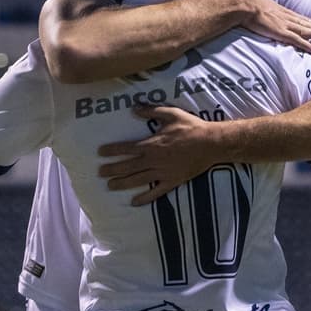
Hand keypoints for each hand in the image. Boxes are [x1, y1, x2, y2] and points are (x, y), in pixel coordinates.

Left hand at [97, 106, 222, 204]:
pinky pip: (156, 192)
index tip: (100, 153)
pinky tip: (135, 202)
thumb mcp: (171, 114)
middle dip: (112, 169)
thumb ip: (151, 111)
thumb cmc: (191, 127)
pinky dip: (145, 198)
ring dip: (122, 183)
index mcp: (151, 144)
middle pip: (128, 166)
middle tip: (100, 173)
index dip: (111, 150)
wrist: (211, 144)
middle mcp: (154, 160)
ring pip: (138, 180)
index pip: (126, 148)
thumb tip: (133, 109)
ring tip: (110, 186)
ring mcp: (162, 172)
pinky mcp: (172, 181)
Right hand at [233, 0, 310, 52]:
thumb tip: (251, 10)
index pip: (293, 15)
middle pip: (302, 21)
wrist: (244, 3)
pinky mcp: (281, 32)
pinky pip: (297, 40)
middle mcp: (283, 16)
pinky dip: (306, 44)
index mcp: (276, 8)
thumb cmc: (245, 2)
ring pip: (303, 30)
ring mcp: (283, 24)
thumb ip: (256, 7)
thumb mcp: (253, 2)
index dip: (303, 18)